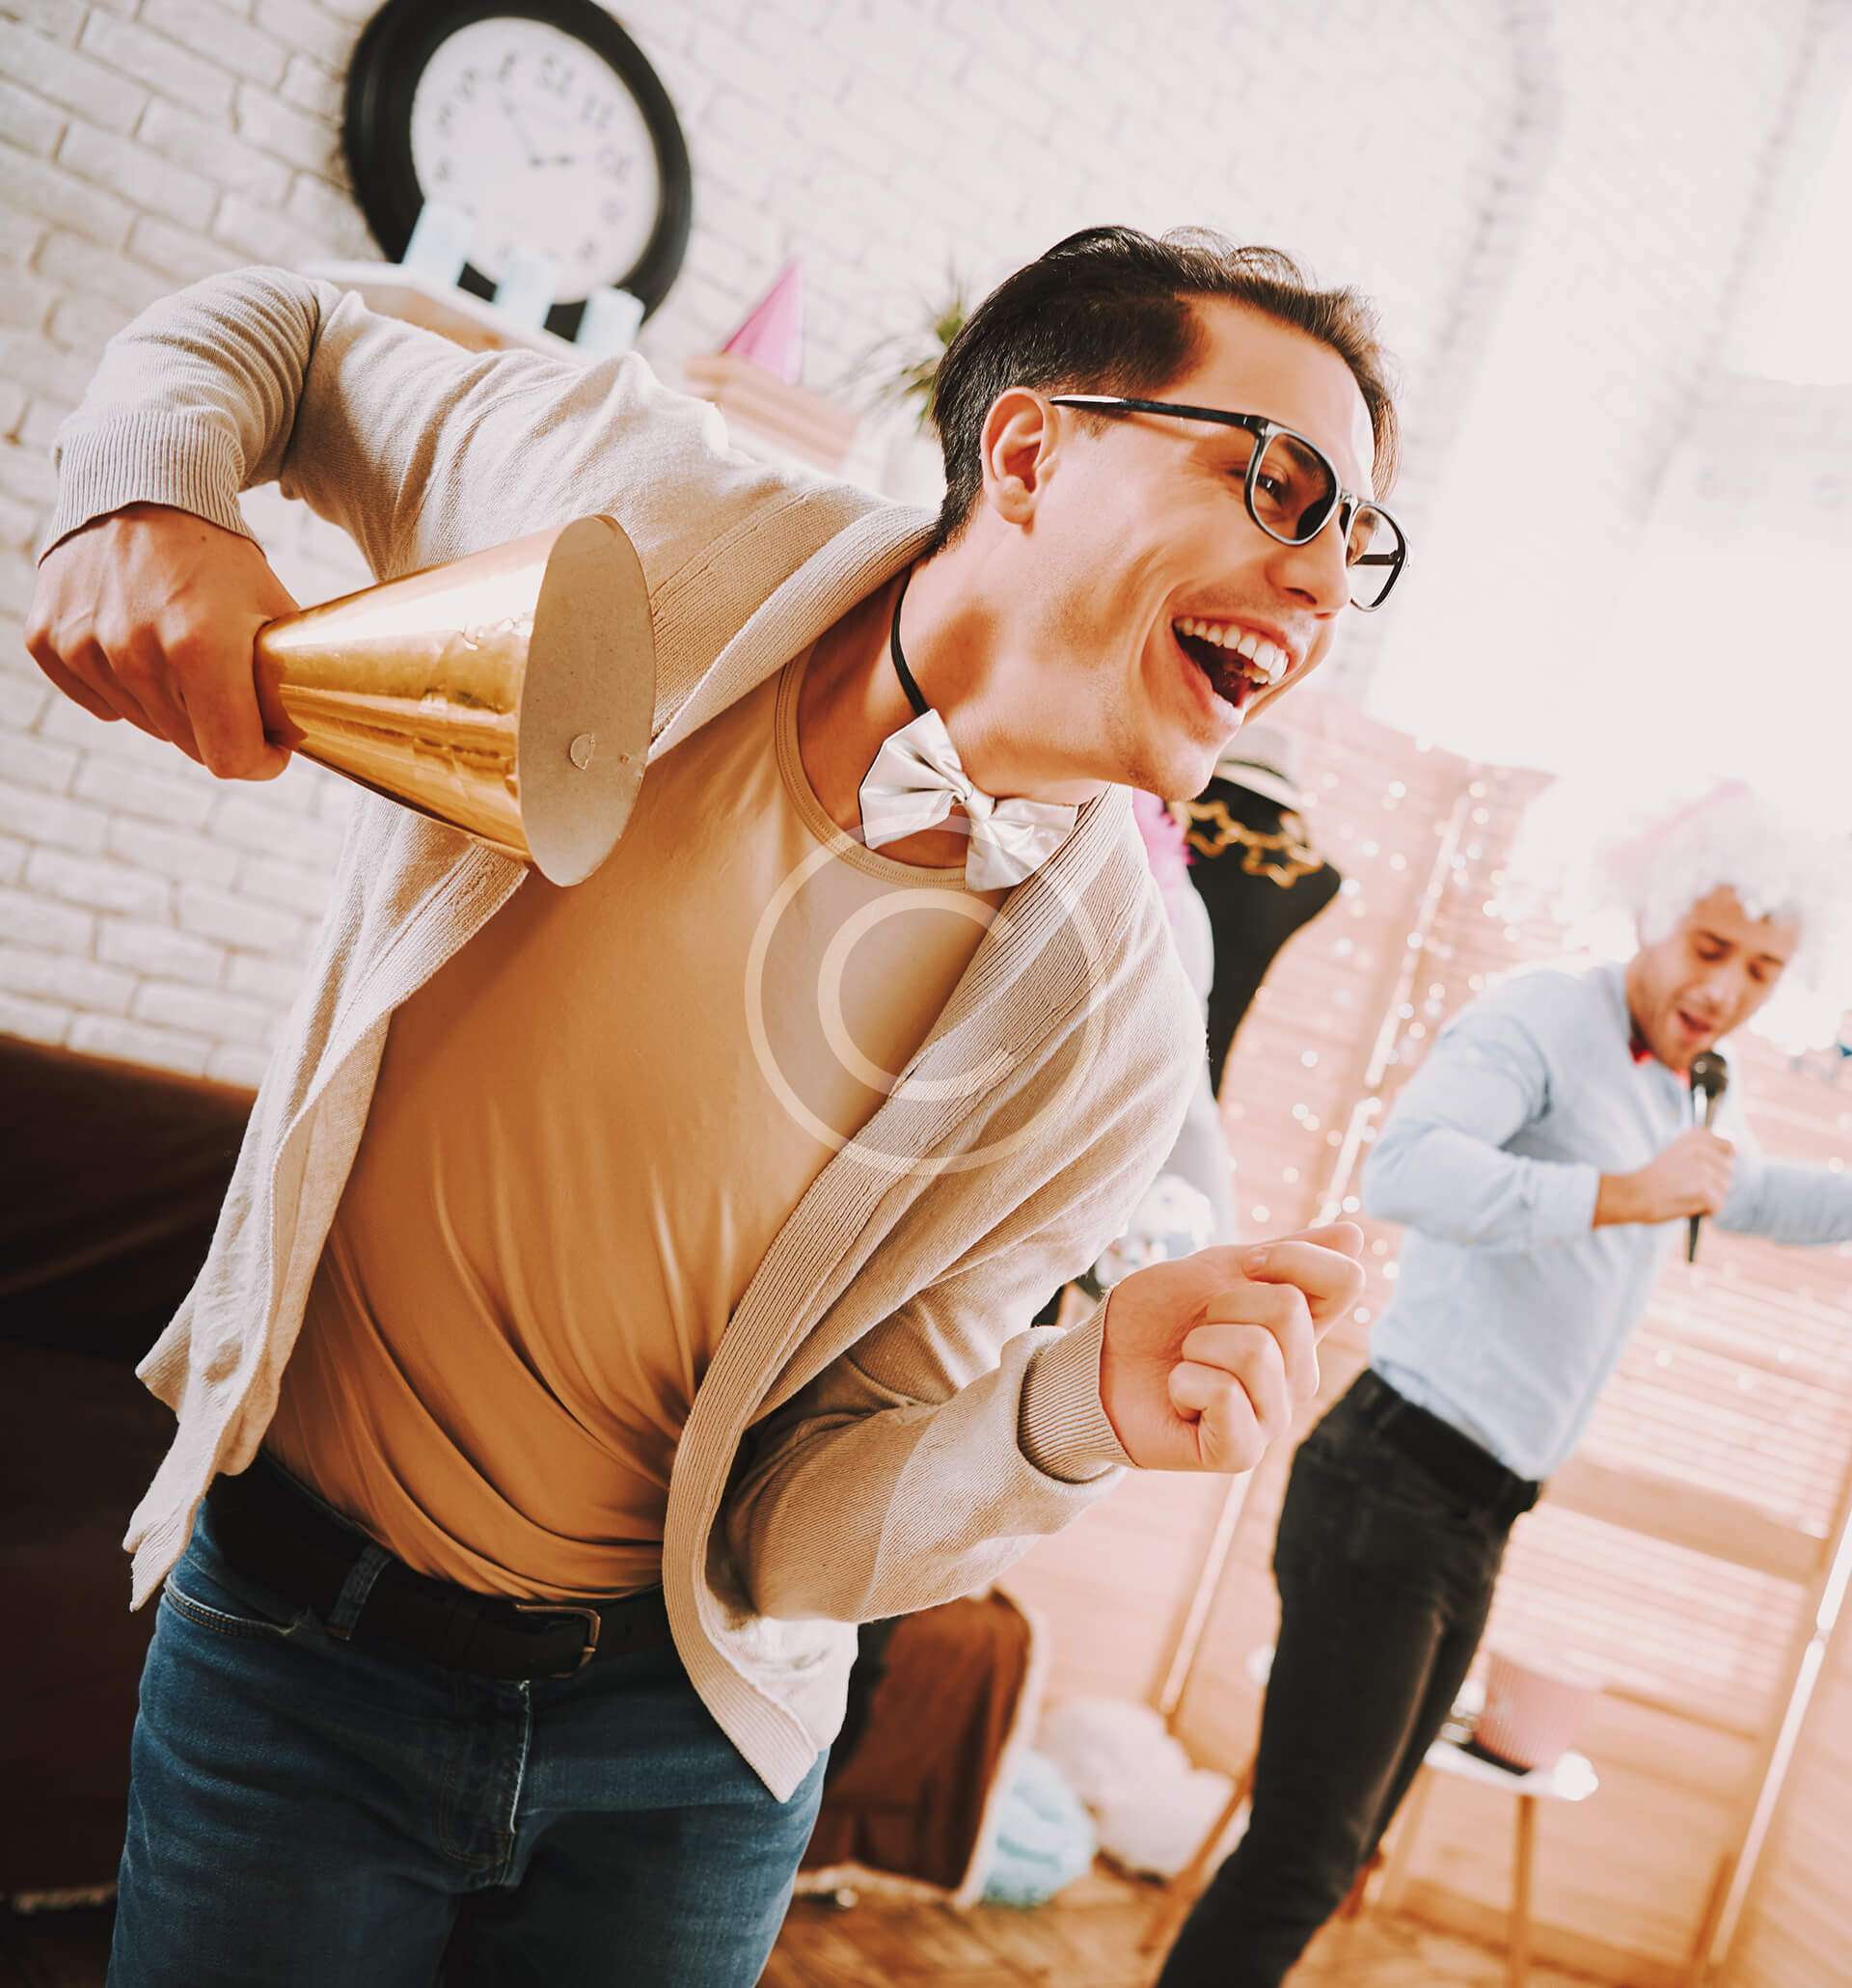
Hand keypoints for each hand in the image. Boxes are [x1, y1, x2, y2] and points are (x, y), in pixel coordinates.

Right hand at [27, 503, 297, 777]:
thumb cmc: (218, 553)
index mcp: (200, 647)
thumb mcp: (271, 607)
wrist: (142, 485)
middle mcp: (136, 651)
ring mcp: (85, 646)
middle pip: (189, 744)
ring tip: (182, 651)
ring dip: (172, 706)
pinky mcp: (48, 641)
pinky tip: (138, 644)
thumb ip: (285, 677)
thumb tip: (298, 733)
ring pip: (146, 724)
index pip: (229, 759)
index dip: (259, 762)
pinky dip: (123, 688)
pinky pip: (99, 701)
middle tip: (231, 688)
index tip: (271, 748)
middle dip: (219, 727)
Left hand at [1097, 1222, 1364, 1472]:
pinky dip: (1185, 1382)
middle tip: (1197, 1329)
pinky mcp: (1239, 1453)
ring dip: (1200, 1344)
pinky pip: (1225, 1395)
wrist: (1098, 1361)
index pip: (1346, 1281)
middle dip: (1224, 1304)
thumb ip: (1287, 1255)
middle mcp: (1297, 1378)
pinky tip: (1179, 1396)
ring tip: (1187, 1361)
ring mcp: (1272, 1419)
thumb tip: (1358, 1234)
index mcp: (1301, 1332)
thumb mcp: (1219, 1270)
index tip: (1245, 1266)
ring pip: (1256, 1351)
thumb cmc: (1158, 1318)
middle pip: (1289, 1309)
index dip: (1291, 1256)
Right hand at [1601, 1128, 1734, 1225]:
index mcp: (1694, 1137)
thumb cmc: (1653, 1179)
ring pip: (1724, 1189)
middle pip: (1728, 1172)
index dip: (1721, 1163)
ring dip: (1710, 1198)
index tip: (1707, 1172)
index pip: (1729, 1147)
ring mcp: (1703, 1169)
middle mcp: (1701, 1149)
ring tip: (1687, 1197)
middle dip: (1715, 1183)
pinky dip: (1707, 1211)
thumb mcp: (1676, 1153)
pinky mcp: (1703, 1189)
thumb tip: (1732, 1157)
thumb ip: (1703, 1151)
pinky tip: (1689, 1207)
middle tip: (1690, 1188)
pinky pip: (1718, 1205)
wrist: (1633, 1194)